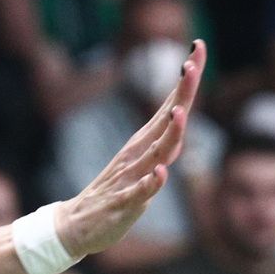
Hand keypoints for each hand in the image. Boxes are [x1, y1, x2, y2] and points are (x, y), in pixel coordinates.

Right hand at [55, 40, 206, 259]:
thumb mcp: (144, 164)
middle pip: (165, 121)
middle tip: (190, 66)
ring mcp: (129, 177)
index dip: (186, 80)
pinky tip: (159, 173)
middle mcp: (138, 154)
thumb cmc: (115, 193)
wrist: (76, 225)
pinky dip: (150, 183)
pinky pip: (138, 192)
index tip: (198, 48)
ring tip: (178, 115)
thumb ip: (164, 143)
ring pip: (153, 154)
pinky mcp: (122, 203)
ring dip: (167, 135)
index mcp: (145, 143)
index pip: (171, 105)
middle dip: (180, 95)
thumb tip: (181, 117)